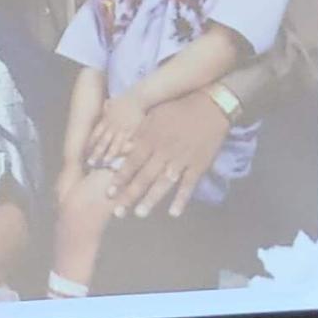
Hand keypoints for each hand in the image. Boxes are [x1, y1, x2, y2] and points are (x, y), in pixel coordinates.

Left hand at [86, 87, 150, 169]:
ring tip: (104, 162)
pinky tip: (121, 159)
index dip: (90, 143)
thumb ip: (108, 106)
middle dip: (96, 152)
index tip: (85, 151)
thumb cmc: (127, 99)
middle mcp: (112, 125)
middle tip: (90, 162)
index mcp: (107, 119)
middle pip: (102, 141)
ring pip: (113, 144)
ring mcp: (122, 129)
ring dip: (108, 154)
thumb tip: (105, 105)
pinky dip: (123, 151)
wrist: (137, 97)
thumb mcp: (114, 101)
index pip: (96, 133)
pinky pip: (126, 143)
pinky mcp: (131, 131)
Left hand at [106, 89, 232, 218]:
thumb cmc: (178, 107)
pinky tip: (173, 213)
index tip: (108, 193)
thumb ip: (139, 131)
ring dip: (151, 200)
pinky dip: (181, 199)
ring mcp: (181, 160)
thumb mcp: (154, 114)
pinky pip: (188, 185)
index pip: (131, 162)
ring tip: (139, 214)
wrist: (209, 104)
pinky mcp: (198, 165)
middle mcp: (163, 151)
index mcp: (150, 138)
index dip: (119, 178)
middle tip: (118, 212)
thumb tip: (121, 143)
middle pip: (143, 177)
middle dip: (129, 195)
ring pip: (163, 183)